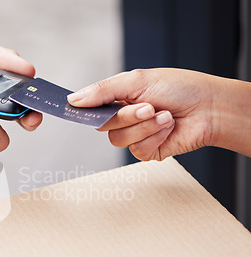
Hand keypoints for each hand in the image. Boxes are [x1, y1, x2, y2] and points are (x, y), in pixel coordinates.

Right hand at [67, 68, 250, 159]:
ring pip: (119, 139)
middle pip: (104, 125)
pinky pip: (137, 150)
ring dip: (145, 126)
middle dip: (128, 115)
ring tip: (164, 116)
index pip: (92, 107)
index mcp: (120, 98)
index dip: (83, 110)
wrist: (209, 108)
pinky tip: (168, 128)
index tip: (71, 109)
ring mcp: (136, 135)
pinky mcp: (147, 151)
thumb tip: (74, 99)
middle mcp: (125, 117)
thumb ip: (103, 91)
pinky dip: (155, 137)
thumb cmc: (180, 88)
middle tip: (148, 106)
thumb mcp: (137, 81)